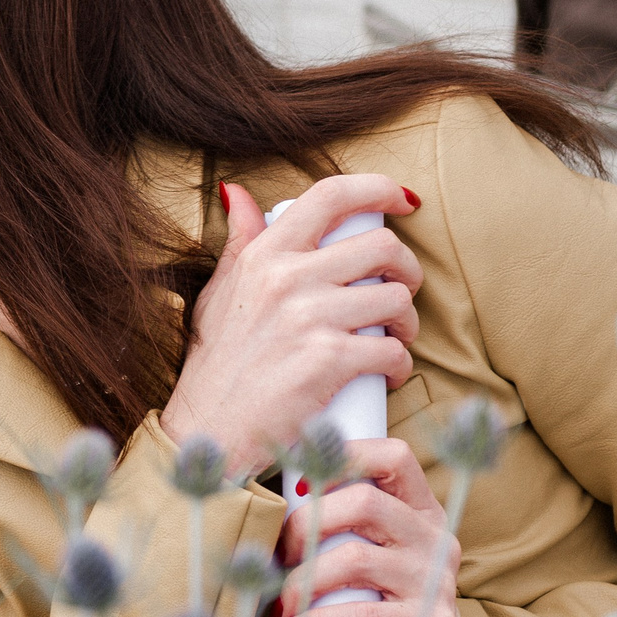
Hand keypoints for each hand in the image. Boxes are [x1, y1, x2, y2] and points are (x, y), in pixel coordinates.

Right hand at [161, 176, 421, 473]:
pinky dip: (400, 365)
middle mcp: (287, 278)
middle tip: (401, 290)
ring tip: (394, 337)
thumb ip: (239, 241)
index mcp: (264, 255)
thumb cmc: (217, 363)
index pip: (331, 196)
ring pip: (395, 299)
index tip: (402, 200)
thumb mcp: (219, 292)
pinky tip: (388, 373)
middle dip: (406, 269)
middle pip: (381, 246)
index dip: (378, 188)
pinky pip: (392, 350)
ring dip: (407, 321)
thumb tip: (239, 194)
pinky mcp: (328, 360)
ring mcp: (308, 318)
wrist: (209, 428)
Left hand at [278, 437, 460, 616]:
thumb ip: (336, 525)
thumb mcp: (366, 556)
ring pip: (356, 559)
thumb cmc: (376, 606)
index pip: (394, 456)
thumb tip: (259, 503)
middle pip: (365, 503)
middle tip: (280, 556)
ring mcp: (437, 583)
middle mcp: (435, 540)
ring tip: (282, 602)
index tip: (297, 485)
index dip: (343, 457)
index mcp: (421, 511)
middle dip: (306, 524)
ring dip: (303, 580)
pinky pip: (365, 616)